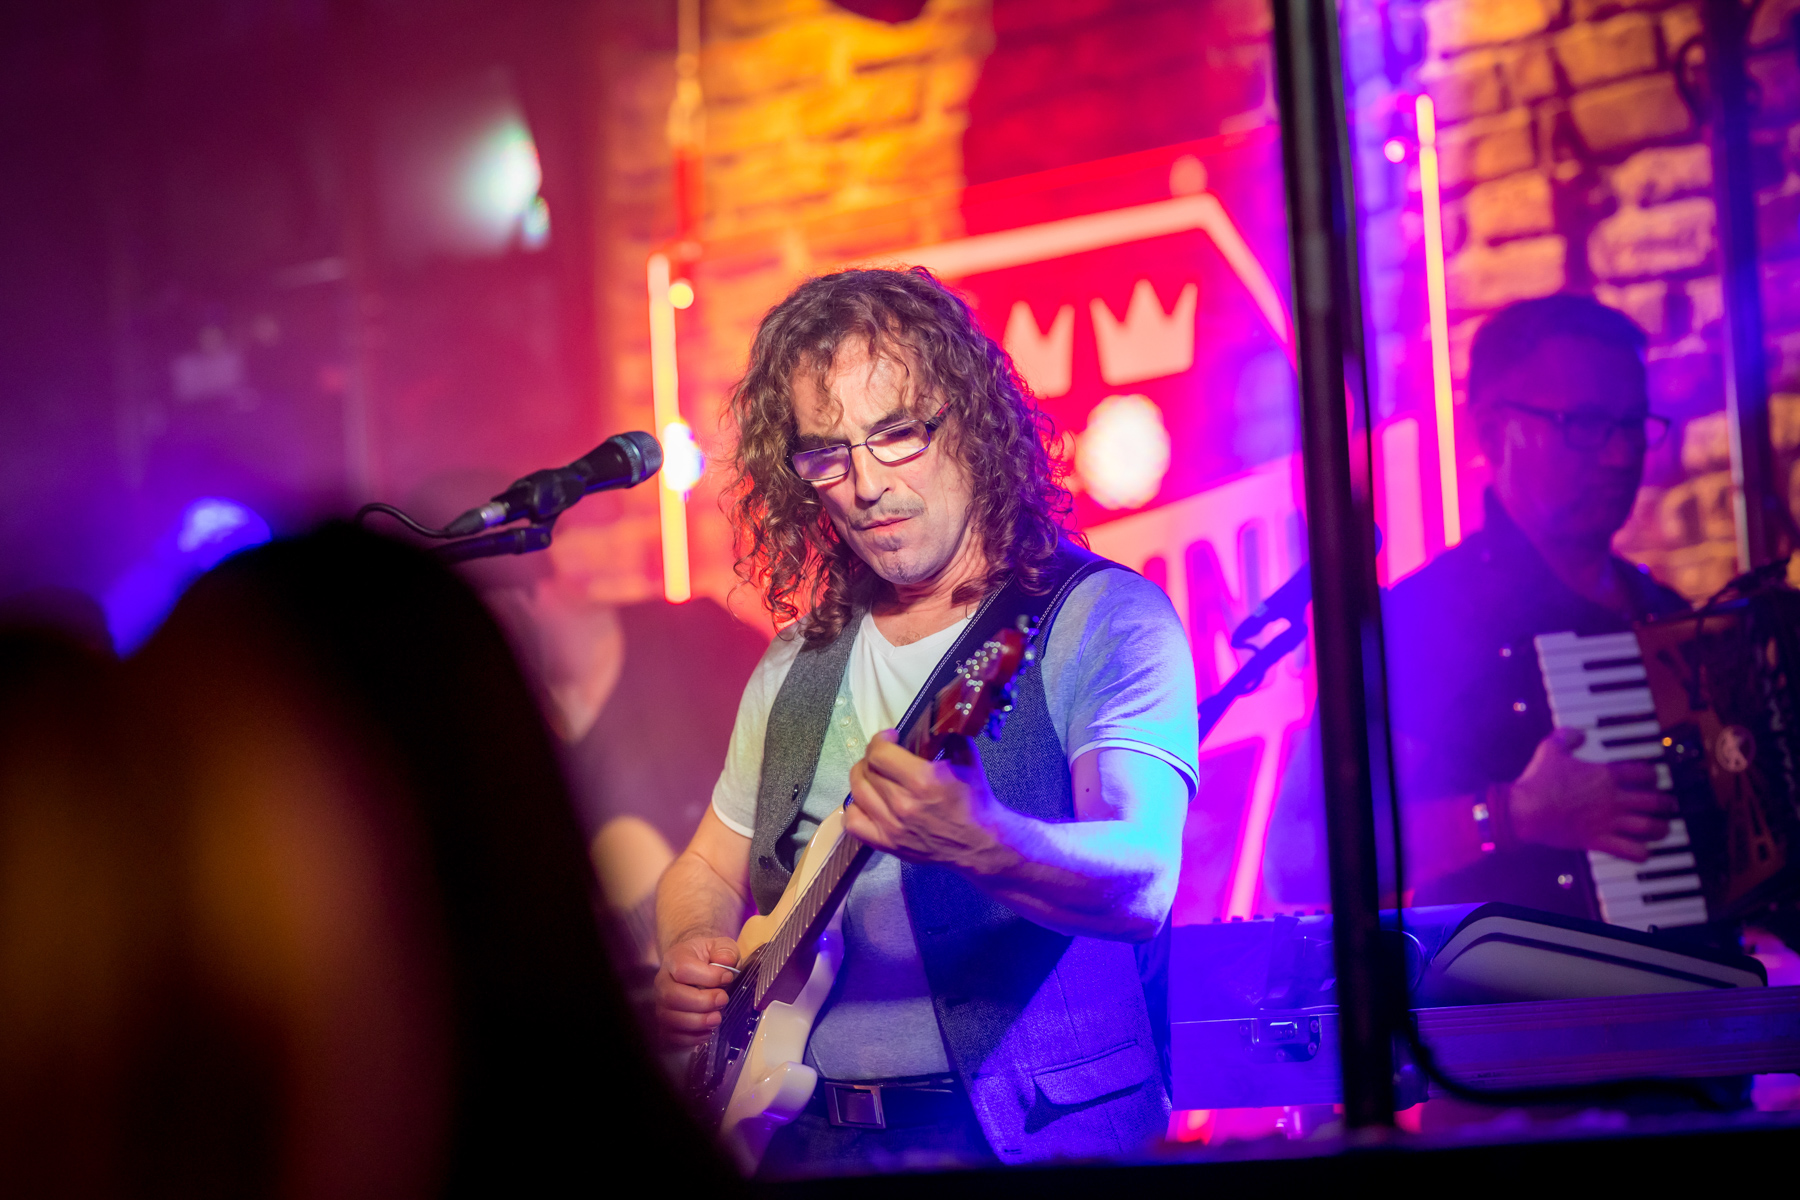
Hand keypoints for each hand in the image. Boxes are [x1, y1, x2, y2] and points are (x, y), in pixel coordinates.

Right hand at [653, 935, 738, 1045]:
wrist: (696, 968)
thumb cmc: (709, 959)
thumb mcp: (721, 947)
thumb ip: (725, 951)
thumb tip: (726, 961)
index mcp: (674, 959)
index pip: (683, 970)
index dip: (708, 976)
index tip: (728, 977)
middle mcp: (662, 982)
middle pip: (672, 997)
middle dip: (702, 1002)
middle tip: (723, 999)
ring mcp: (661, 1005)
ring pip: (670, 1019)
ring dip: (698, 1022)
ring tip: (717, 1017)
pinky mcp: (664, 1025)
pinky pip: (672, 1037)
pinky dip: (692, 1038)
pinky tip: (708, 1030)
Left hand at [843, 730, 1014, 874]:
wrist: (979, 843)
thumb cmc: (974, 800)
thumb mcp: (967, 759)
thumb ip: (947, 736)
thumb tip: (930, 719)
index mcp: (923, 780)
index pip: (879, 753)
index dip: (880, 740)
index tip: (890, 738)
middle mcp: (903, 804)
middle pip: (866, 771)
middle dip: (872, 757)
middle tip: (884, 756)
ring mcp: (893, 827)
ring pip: (857, 793)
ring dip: (862, 778)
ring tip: (873, 775)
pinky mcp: (888, 845)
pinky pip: (854, 823)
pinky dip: (855, 808)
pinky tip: (868, 801)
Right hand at [1508, 728, 1677, 860]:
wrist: (1524, 810)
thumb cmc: (1537, 781)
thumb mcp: (1549, 749)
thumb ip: (1567, 737)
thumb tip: (1578, 734)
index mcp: (1605, 775)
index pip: (1643, 772)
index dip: (1652, 774)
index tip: (1651, 777)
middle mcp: (1613, 799)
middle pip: (1656, 801)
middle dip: (1667, 803)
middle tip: (1669, 805)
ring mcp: (1608, 821)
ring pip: (1650, 827)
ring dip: (1661, 828)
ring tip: (1662, 828)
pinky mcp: (1598, 841)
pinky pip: (1630, 851)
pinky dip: (1641, 853)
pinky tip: (1642, 851)